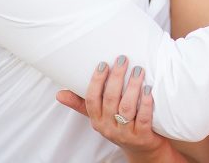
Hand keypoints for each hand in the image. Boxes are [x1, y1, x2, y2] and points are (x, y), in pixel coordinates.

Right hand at [56, 57, 171, 161]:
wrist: (142, 149)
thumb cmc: (120, 125)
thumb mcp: (100, 116)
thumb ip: (82, 104)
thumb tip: (59, 94)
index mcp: (97, 120)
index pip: (92, 99)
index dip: (96, 81)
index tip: (104, 64)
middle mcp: (108, 127)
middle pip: (110, 99)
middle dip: (116, 77)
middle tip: (123, 59)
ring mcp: (125, 133)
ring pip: (126, 108)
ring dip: (132, 87)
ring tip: (138, 70)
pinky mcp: (141, 136)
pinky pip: (142, 118)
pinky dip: (145, 103)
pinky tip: (148, 89)